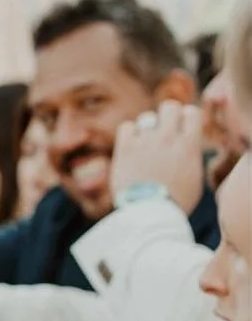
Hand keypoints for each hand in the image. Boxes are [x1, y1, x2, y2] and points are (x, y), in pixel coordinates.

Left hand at [110, 100, 204, 214]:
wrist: (150, 215)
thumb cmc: (175, 203)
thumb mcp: (194, 179)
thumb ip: (190, 156)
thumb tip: (186, 144)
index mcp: (189, 145)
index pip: (192, 112)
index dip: (186, 119)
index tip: (182, 131)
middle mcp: (168, 138)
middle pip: (170, 106)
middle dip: (167, 117)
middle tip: (163, 133)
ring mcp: (146, 142)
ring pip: (147, 118)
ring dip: (147, 130)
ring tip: (146, 148)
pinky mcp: (126, 148)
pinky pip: (127, 127)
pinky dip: (129, 135)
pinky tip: (131, 149)